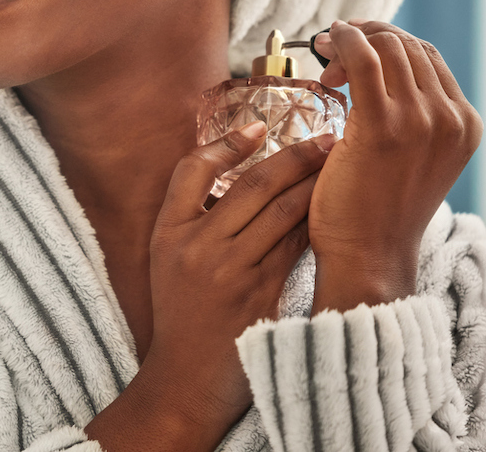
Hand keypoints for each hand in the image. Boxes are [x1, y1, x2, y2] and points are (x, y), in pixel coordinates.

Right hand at [85, 124, 328, 450]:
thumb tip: (242, 173)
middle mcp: (197, 246)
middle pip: (251, 184)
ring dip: (313, 185)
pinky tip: (331, 210)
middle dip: (293, 157)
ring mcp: (230, 270)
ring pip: (282, 212)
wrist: (185, 377)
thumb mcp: (169, 258)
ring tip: (336, 165)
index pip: (192, 169)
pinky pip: (295, 245)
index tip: (259, 127)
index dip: (227, 143)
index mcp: (167, 232)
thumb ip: (195, 218)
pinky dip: (314, 223)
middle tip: (323, 138)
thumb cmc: (181, 313)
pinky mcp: (261, 293)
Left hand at [308, 20, 480, 311]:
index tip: (350, 50)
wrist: (368, 255)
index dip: (387, 42)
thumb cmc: (373, 211)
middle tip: (330, 51)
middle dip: (367, 36)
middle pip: (410, 45)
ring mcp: (423, 121)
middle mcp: (452, 119)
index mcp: (464, 125)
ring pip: (389, 46)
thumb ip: (407, 120)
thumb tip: (370, 76)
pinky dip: (344, 41)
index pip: (428, 58)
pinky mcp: (385, 126)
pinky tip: (325, 46)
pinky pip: (364, 59)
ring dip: (351, 39)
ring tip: (323, 55)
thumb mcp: (408, 159)